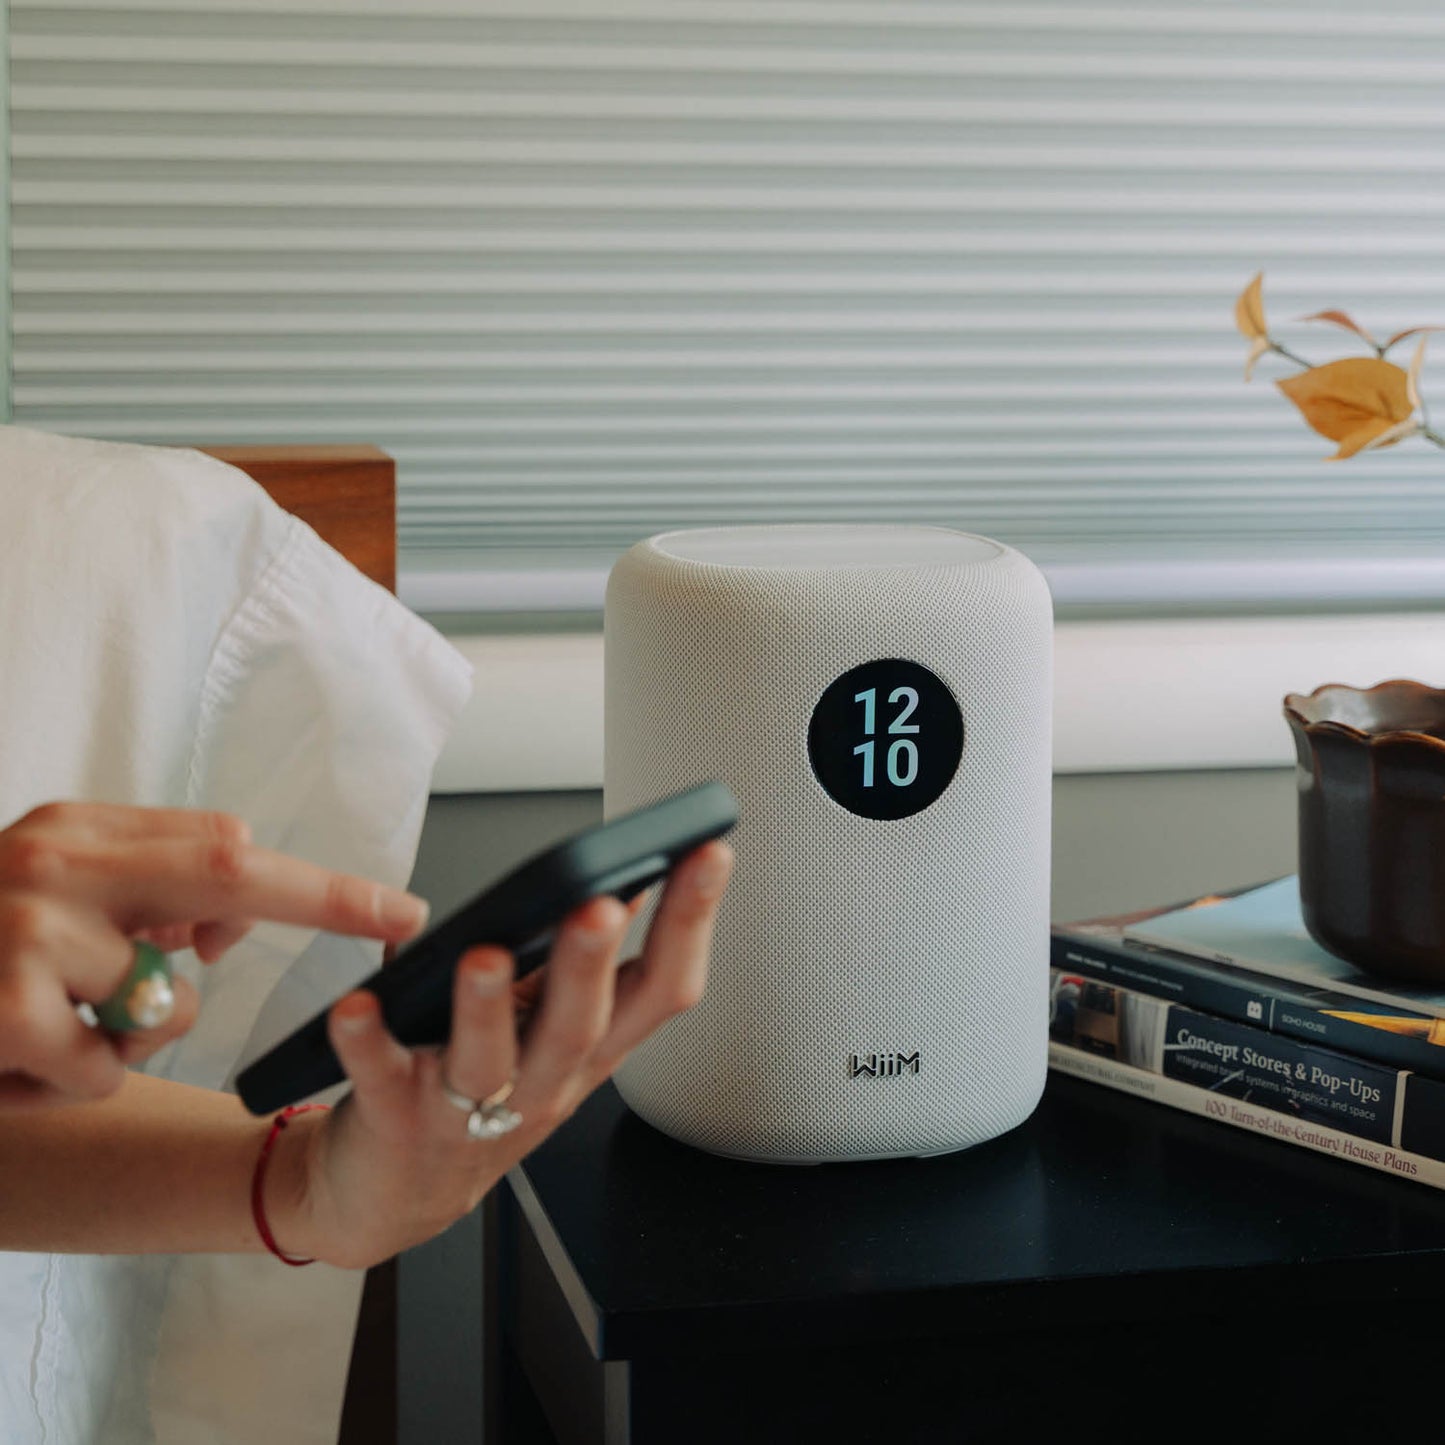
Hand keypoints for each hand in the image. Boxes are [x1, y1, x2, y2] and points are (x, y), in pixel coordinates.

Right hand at [0, 801, 430, 1108]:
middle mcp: (56, 860)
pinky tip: (21, 1062)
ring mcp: (27, 927)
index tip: (395, 905)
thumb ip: (142, 902)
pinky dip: (81, 1081)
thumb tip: (229, 919)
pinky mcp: (2, 1003)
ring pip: (163, 999)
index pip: (224, 844)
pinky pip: (103, 1063)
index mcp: (77, 834)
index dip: (313, 882)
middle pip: (227, 869)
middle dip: (324, 897)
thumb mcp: (55, 904)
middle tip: (398, 918)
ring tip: (49, 1027)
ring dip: (132, 1033)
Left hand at [269, 839, 733, 1268]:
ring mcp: (468, 1110)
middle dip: (592, 965)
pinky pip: (380, 1078)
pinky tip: (359, 1004)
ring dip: (486, 1008)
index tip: (708, 855)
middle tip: (601, 905)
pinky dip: (369, 1042)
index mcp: (587, 1051)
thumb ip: (593, 966)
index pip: (661, 988)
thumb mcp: (554, 1033)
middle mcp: (539, 1085)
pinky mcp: (395, 1122)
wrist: (394, 1198)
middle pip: (579, 1027)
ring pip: (486, 1060)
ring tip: (484, 957)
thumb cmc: (481, 1098)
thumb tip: (636, 879)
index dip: (691, 925)